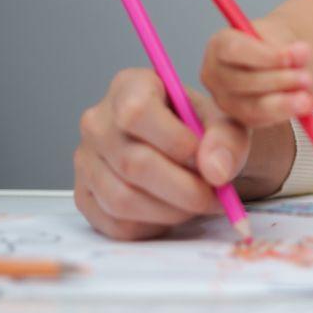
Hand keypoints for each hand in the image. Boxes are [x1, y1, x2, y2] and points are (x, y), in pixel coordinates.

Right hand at [74, 68, 251, 239]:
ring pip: (123, 199)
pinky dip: (154, 225)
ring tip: (199, 203)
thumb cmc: (203, 130)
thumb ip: (227, 140)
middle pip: (133, 163)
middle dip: (184, 189)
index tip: (206, 158)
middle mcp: (98, 122)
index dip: (175, 141)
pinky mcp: (85, 196)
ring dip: (171, 211)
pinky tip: (174, 211)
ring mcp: (86, 161)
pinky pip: (115, 224)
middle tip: (216, 197)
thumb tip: (215, 171)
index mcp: (129, 87)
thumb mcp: (226, 122)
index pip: (136, 112)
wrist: (190, 153)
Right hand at [199, 19, 312, 126]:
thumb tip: (301, 55)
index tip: (291, 57)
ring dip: (285, 102)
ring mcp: (225, 100)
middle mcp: (215, 74)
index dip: (265, 56)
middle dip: (278, 81)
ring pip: (253, 106)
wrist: (276, 59)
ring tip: (310, 97)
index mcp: (220, 45)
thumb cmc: (273, 43)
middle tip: (308, 78)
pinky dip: (288, 112)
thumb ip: (286, 47)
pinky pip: (264, 120)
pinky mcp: (241, 118)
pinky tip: (309, 104)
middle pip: (243, 81)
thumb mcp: (279, 36)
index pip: (236, 50)